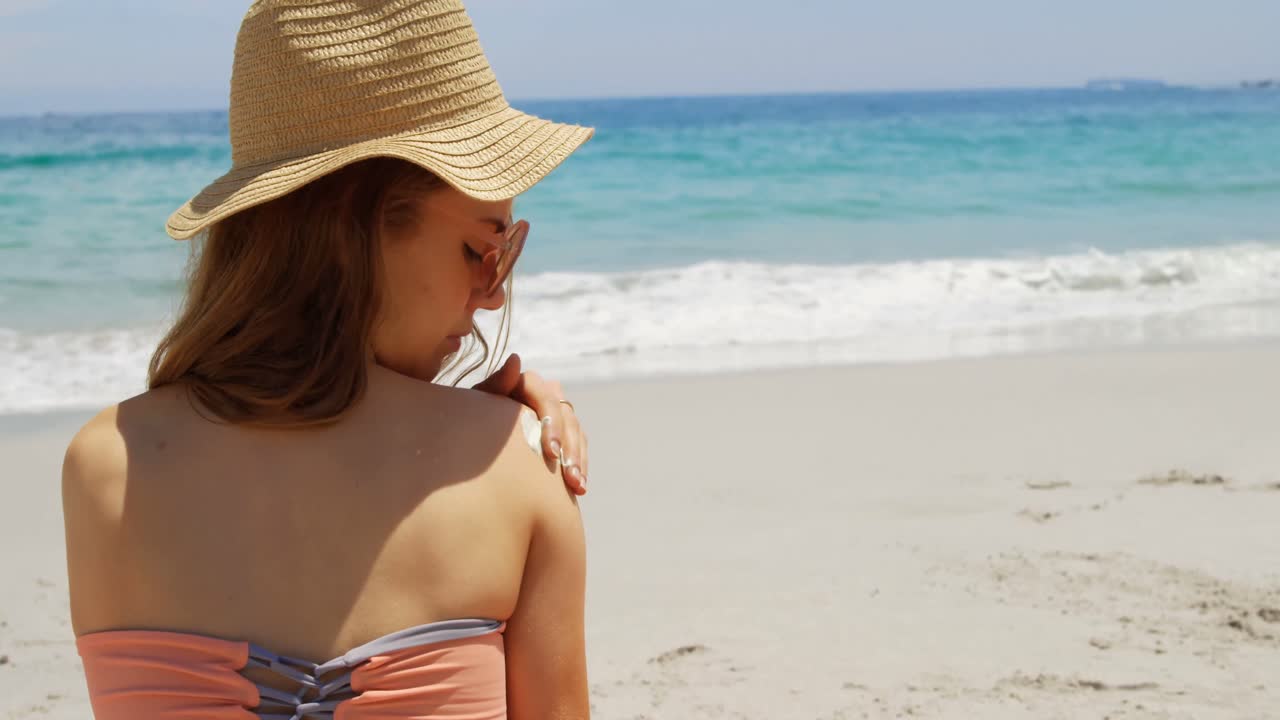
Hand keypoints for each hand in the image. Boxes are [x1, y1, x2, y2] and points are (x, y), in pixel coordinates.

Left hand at [471, 354, 587, 495]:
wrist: (471, 441)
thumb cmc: (469, 419)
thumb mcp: (477, 404)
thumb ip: (496, 384)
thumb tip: (515, 359)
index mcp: (526, 383)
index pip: (547, 397)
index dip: (552, 423)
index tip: (551, 452)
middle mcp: (546, 394)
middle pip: (567, 417)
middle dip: (570, 448)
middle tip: (569, 476)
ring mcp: (557, 414)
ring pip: (576, 432)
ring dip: (578, 459)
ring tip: (577, 486)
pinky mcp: (563, 433)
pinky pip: (578, 446)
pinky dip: (579, 465)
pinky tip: (578, 488)